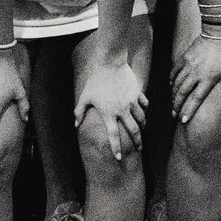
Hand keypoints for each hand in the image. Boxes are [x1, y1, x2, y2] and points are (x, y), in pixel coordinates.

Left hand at [76, 45, 148, 162]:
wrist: (110, 63)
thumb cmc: (95, 81)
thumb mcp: (84, 97)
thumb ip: (79, 112)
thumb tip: (75, 125)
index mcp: (108, 114)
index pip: (113, 136)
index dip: (116, 148)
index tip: (119, 158)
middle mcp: (122, 110)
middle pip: (133, 131)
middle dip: (137, 142)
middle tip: (139, 149)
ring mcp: (132, 102)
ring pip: (142, 119)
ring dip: (142, 126)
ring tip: (142, 131)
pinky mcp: (137, 93)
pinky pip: (144, 104)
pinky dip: (145, 109)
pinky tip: (144, 111)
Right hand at [172, 31, 220, 125]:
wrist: (218, 32)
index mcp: (208, 78)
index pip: (196, 98)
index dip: (189, 110)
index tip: (183, 120)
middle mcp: (196, 73)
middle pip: (182, 93)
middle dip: (177, 106)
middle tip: (174, 115)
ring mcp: (188, 65)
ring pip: (176, 83)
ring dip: (173, 95)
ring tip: (173, 103)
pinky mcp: (184, 57)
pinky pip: (174, 71)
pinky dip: (172, 79)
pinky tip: (172, 85)